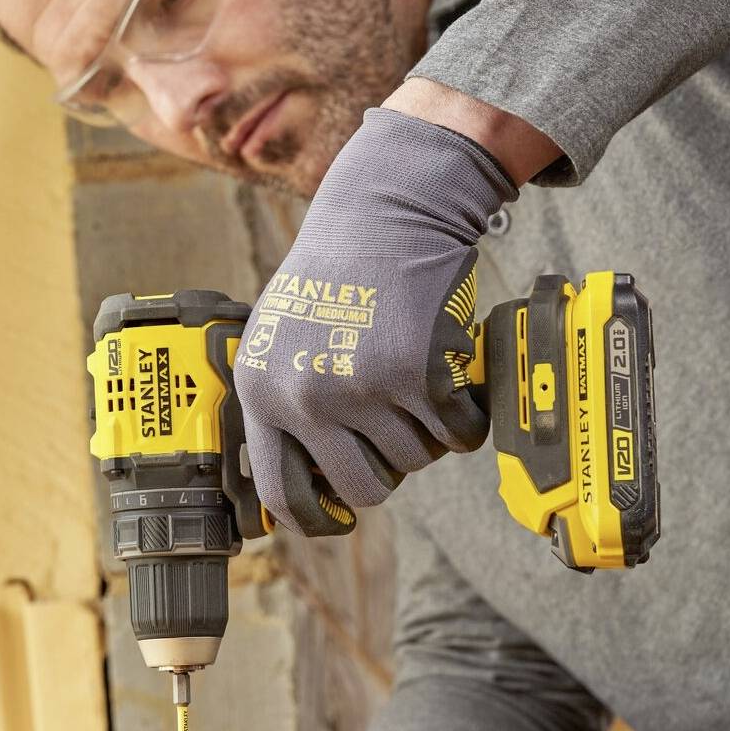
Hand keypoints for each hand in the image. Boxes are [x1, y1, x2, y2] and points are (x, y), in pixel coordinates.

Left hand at [232, 107, 514, 534]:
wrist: (385, 211)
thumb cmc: (334, 274)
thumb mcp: (277, 337)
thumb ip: (281, 402)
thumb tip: (294, 488)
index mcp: (263, 392)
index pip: (283, 494)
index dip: (317, 518)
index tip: (339, 518)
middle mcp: (306, 396)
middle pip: (365, 488)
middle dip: (389, 467)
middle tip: (396, 427)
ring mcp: (361, 387)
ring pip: (416, 460)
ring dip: (428, 432)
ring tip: (417, 380)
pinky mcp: (418, 373)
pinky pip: (459, 435)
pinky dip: (466, 416)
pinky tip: (451, 377)